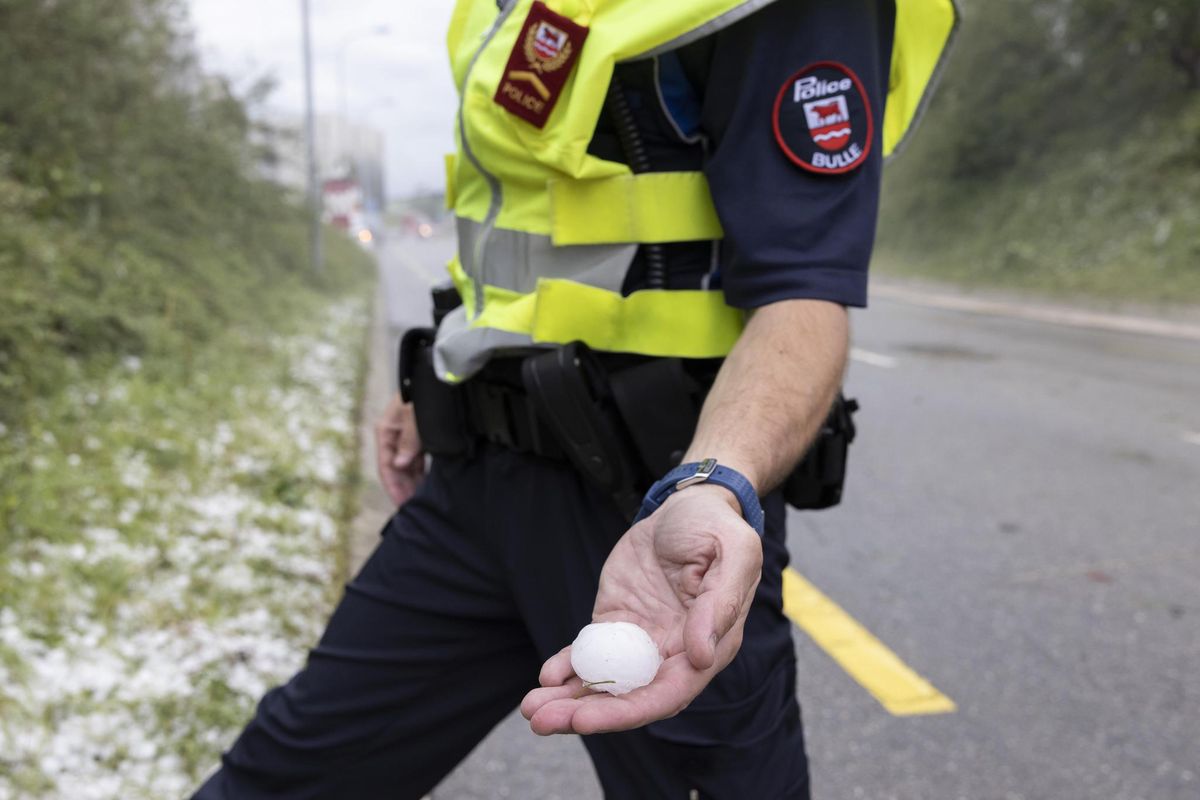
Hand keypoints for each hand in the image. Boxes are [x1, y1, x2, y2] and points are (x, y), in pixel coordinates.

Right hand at [374, 391, 424, 505]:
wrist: (436, 378)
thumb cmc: (423, 394)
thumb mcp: (415, 418)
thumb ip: (408, 442)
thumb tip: (399, 464)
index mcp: (386, 430)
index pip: (386, 465)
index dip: (392, 486)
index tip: (401, 503)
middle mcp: (393, 434)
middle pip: (396, 467)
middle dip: (403, 487)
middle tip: (412, 507)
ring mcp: (406, 435)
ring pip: (407, 464)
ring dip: (412, 481)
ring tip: (420, 499)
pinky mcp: (419, 434)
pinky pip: (417, 458)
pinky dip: (421, 471)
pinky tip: (427, 482)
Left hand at [520, 484, 762, 734]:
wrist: (688, 504)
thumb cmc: (716, 526)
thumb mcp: (733, 552)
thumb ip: (721, 603)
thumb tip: (700, 655)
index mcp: (708, 645)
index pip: (667, 693)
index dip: (627, 711)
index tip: (585, 719)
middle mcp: (675, 653)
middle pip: (629, 697)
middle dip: (585, 714)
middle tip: (541, 721)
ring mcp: (642, 641)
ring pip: (604, 682)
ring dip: (568, 700)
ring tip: (531, 709)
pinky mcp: (616, 623)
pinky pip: (590, 654)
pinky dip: (567, 667)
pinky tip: (546, 676)